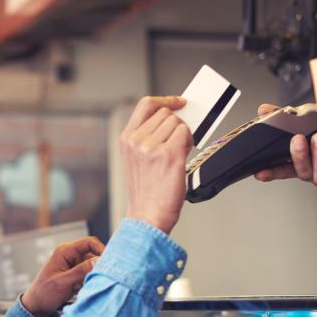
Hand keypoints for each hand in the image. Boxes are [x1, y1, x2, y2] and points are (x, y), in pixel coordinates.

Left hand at [21, 237, 104, 316]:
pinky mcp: (76, 274)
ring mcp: (74, 265)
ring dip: (90, 278)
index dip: (101, 250)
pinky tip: (77, 290)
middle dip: (95, 269)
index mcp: (65, 251)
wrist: (37, 305)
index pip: (89, 242)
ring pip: (93, 268)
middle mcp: (71, 255)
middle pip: (93, 256)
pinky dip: (87, 283)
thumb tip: (99, 261)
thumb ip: (80, 271)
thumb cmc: (44, 292)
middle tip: (92, 281)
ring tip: (78, 288)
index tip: (108, 263)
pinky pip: (89, 276)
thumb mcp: (63, 282)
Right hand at [120, 96, 192, 232]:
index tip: (178, 102)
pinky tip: (183, 155)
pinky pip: (186, 133)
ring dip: (183, 135)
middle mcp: (137, 140)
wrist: (148, 215)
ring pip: (178, 123)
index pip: (146, 105)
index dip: (165, 100)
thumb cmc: (146, 191)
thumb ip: (148, 136)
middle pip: (166, 113)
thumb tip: (173, 117)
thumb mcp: (136, 159)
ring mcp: (151, 147)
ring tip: (177, 153)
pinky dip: (189, 142)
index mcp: (127, 139)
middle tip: (176, 143)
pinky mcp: (169, 155)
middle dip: (176, 124)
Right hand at [252, 104, 316, 185]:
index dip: (270, 173)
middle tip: (297, 139)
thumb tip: (264, 110)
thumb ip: (282, 115)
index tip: (260, 173)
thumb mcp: (304, 117)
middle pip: (301, 171)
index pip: (280, 170)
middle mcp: (311, 169)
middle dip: (298, 156)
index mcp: (298, 161)